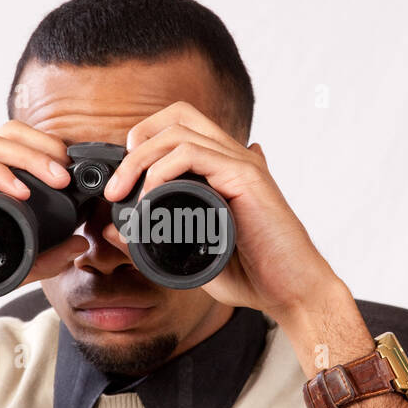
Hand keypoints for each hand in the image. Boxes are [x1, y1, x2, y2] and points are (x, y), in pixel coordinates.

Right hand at [0, 121, 88, 342]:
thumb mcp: (7, 276)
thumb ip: (41, 260)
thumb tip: (80, 243)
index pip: (14, 153)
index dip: (45, 152)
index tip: (72, 172)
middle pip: (3, 137)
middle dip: (41, 145)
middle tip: (67, 170)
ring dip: (27, 154)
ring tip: (55, 177)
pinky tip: (21, 191)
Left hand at [101, 102, 346, 323]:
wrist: (293, 291)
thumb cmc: (253, 275)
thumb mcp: (190, 256)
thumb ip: (154, 240)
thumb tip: (114, 231)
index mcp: (222, 169)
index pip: (179, 127)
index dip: (143, 142)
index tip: (121, 183)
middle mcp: (233, 158)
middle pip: (177, 115)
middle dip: (137, 140)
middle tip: (116, 184)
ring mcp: (242, 163)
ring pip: (179, 131)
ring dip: (140, 158)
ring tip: (123, 193)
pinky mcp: (247, 176)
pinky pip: (194, 153)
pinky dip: (163, 170)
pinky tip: (151, 197)